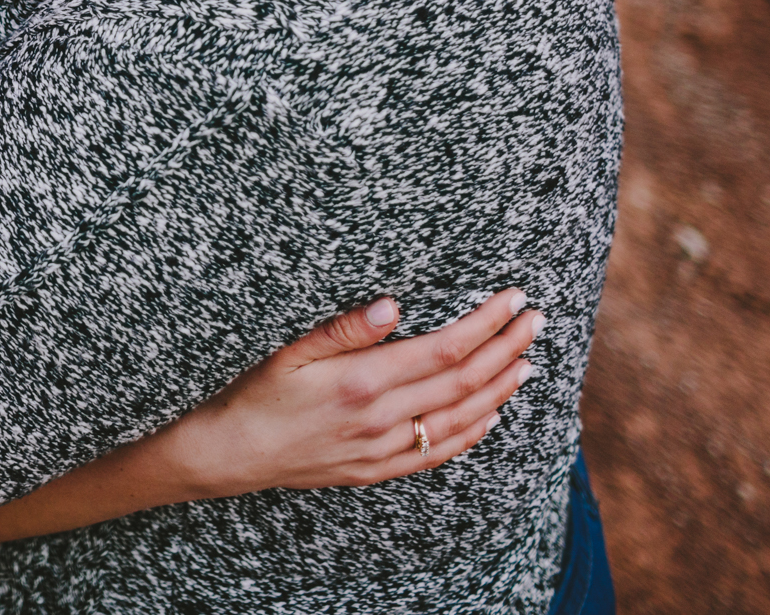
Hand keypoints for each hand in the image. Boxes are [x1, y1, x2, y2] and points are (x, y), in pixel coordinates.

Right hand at [156, 289, 542, 498]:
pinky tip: (491, 415)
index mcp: (362, 382)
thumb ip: (344, 329)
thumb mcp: (290, 350)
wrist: (233, 453)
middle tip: (536, 321)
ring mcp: (383, 449)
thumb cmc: (257, 393)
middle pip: (463, 382)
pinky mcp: (378, 469)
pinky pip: (437, 454)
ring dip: (500, 389)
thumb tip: (393, 305)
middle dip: (505, 348)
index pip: (444, 349)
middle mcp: (381, 419)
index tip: (511, 300)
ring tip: (527, 362)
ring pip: (460, 419)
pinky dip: (473, 434)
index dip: (484, 324)